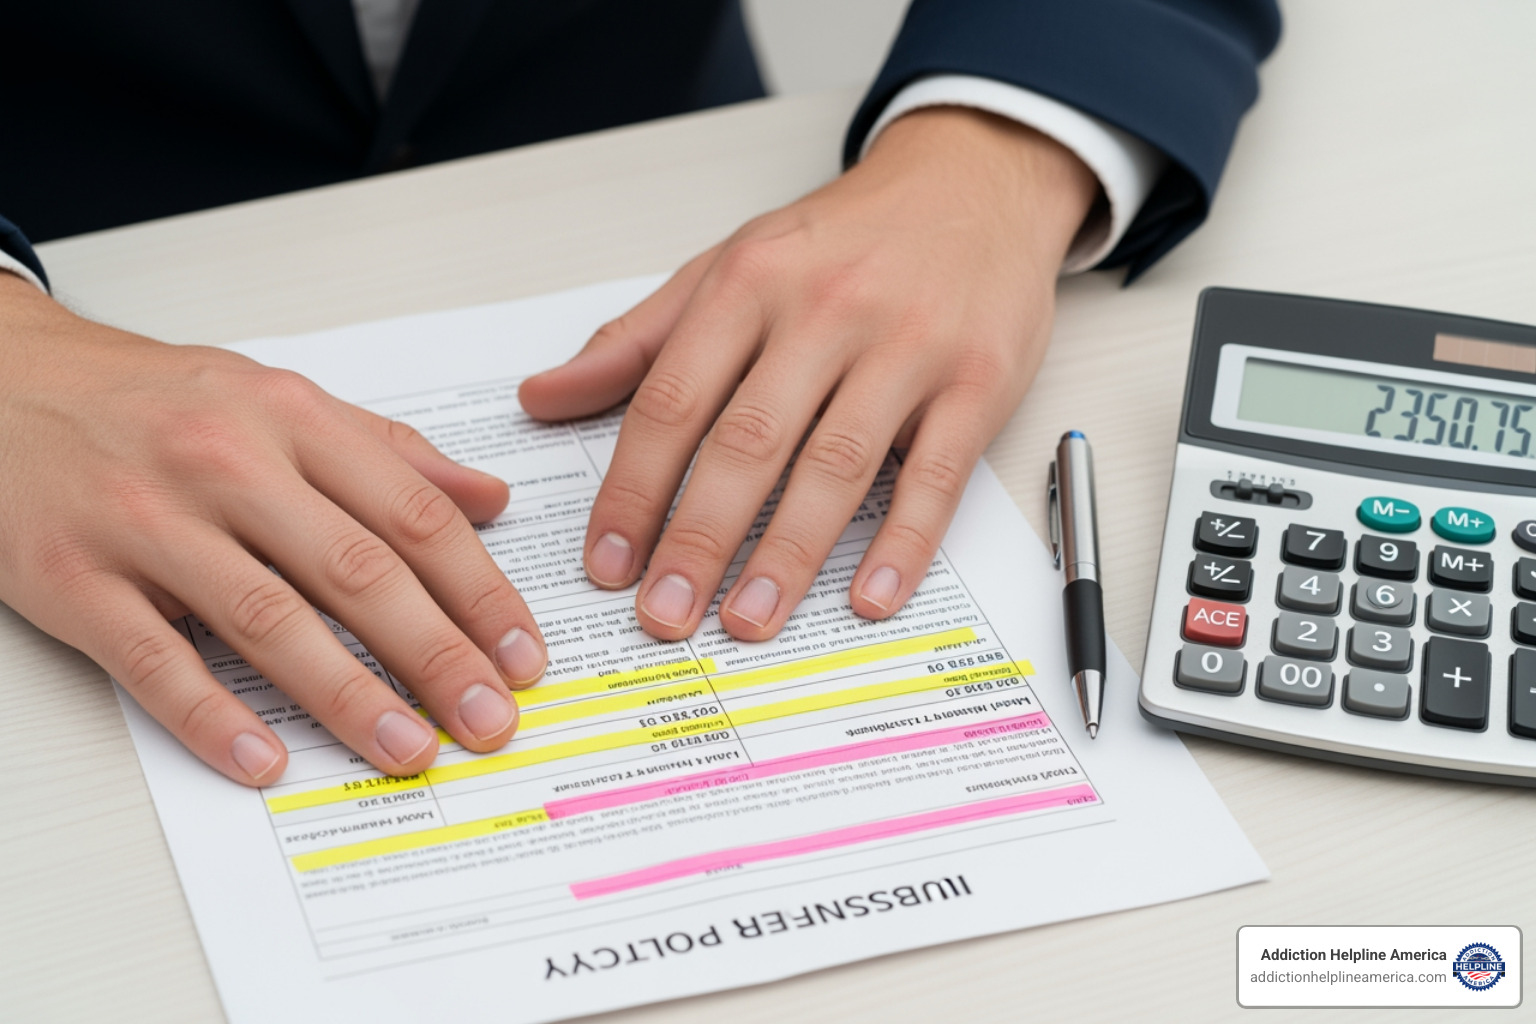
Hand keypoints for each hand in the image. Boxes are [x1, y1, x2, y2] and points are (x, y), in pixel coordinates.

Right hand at [0, 274, 546, 784]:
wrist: (2, 380)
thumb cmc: (155, 399)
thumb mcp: (280, 397)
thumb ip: (388, 451)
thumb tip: (490, 497)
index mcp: (291, 419)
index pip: (412, 513)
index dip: (479, 591)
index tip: (524, 653)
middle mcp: (226, 464)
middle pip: (355, 571)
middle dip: (436, 654)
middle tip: (489, 720)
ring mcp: (147, 522)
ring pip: (266, 619)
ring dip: (348, 695)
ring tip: (408, 749)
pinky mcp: (71, 578)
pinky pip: (152, 659)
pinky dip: (211, 715)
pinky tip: (265, 760)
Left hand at [520, 108, 1097, 639]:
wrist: (975, 181)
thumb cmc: (845, 239)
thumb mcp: (731, 265)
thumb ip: (639, 339)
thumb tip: (543, 398)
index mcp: (751, 284)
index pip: (673, 401)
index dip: (633, 490)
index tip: (608, 564)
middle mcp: (826, 312)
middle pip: (749, 441)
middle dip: (698, 538)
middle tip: (666, 614)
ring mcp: (908, 347)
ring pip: (837, 464)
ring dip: (788, 554)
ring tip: (748, 621)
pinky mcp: (978, 381)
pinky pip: (937, 474)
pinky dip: (904, 543)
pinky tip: (869, 597)